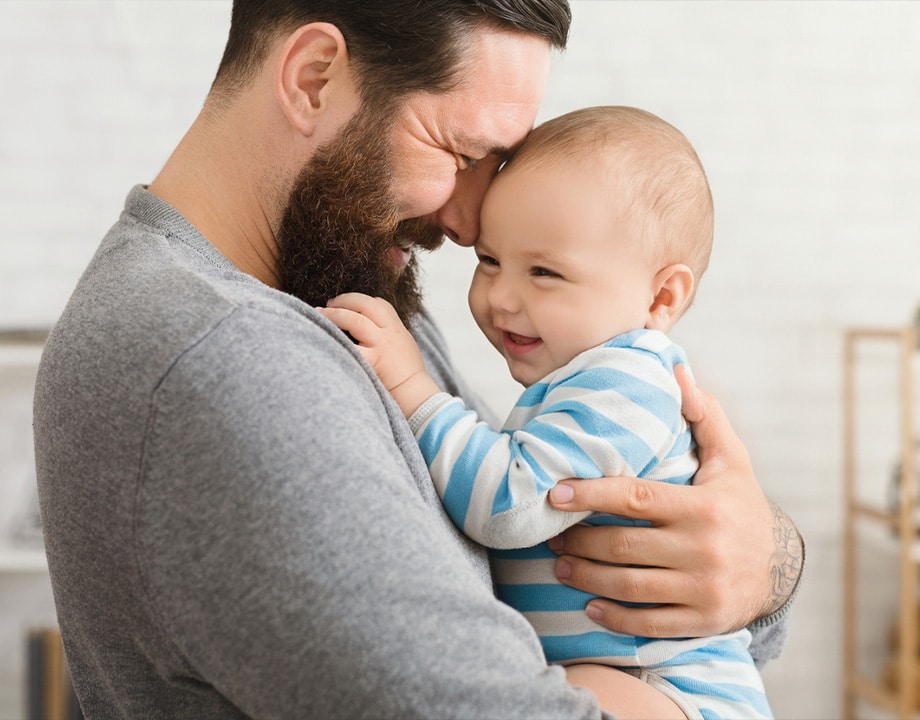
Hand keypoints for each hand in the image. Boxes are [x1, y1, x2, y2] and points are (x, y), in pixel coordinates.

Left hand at [320, 293, 439, 416]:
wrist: (415, 394)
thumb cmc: (407, 374)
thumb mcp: (405, 346)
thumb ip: (389, 334)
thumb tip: (370, 328)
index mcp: (397, 328)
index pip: (380, 304)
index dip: (360, 299)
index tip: (346, 303)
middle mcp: (389, 333)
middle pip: (365, 304)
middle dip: (344, 300)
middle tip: (328, 303)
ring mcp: (381, 346)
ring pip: (354, 320)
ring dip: (334, 314)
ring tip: (319, 312)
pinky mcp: (372, 361)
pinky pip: (349, 346)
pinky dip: (334, 339)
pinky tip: (322, 336)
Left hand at [547, 365, 802, 637]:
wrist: (781, 567)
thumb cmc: (741, 504)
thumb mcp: (731, 458)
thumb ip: (703, 415)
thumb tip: (676, 369)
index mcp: (704, 506)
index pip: (634, 499)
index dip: (591, 495)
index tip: (557, 493)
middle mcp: (703, 549)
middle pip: (623, 547)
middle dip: (579, 543)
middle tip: (551, 535)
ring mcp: (703, 589)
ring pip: (629, 587)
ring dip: (586, 578)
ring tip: (560, 567)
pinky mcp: (702, 621)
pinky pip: (649, 624)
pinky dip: (615, 618)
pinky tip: (590, 607)